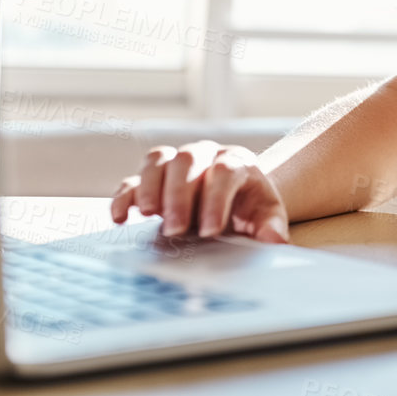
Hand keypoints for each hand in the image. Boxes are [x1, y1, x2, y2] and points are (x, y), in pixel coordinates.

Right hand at [109, 140, 289, 242]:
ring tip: (150, 216)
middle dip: (180, 195)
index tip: (210, 232)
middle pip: (188, 160)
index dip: (216, 200)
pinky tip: (121, 218)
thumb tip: (275, 241)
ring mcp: (176, 163)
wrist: (236, 200)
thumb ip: (271, 227)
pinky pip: (133, 178)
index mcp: (237, 162)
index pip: (224, 171)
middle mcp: (205, 154)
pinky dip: (124, 196)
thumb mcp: (267, 218)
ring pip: (158, 160)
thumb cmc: (251, 209)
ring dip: (151, 187)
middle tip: (176, 229)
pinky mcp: (153, 178)